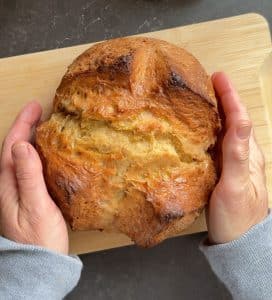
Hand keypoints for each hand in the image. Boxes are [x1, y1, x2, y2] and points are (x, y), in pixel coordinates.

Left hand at [0, 102, 67, 253]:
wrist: (41, 263)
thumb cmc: (39, 238)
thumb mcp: (35, 206)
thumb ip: (28, 176)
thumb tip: (23, 144)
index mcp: (8, 184)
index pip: (12, 146)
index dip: (23, 124)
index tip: (35, 106)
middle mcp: (10, 184)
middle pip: (15, 148)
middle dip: (26, 127)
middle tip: (41, 111)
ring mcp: (19, 190)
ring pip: (23, 156)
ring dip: (32, 138)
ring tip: (45, 126)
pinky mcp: (30, 195)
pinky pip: (31, 167)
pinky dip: (39, 154)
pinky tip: (49, 152)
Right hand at [207, 72, 268, 243]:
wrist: (238, 241)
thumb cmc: (237, 217)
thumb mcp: (236, 186)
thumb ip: (237, 155)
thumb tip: (238, 121)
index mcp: (248, 156)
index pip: (240, 119)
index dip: (230, 97)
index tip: (218, 77)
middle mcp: (244, 155)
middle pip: (235, 120)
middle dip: (225, 98)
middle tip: (209, 83)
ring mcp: (235, 163)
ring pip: (228, 130)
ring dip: (220, 111)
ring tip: (206, 98)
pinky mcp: (226, 170)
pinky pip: (220, 143)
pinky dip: (213, 129)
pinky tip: (203, 128)